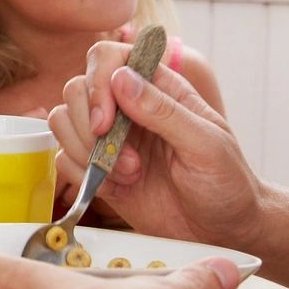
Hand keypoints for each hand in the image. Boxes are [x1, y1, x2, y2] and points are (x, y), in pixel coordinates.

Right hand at [50, 42, 264, 248]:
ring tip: (128, 174)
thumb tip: (121, 78)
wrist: (222, 231)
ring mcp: (110, 138)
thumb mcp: (207, 145)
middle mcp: (128, 107)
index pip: (110, 57)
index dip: (98, 81)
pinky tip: (117, 188)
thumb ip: (165, 111)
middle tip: (123, 157)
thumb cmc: (226, 183)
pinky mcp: (97, 169)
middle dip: (88, 124)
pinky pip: (63, 159)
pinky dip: (82, 175)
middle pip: (77, 88)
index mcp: (160, 88)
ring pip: (63, 120)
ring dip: (86, 151)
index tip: (106, 119)